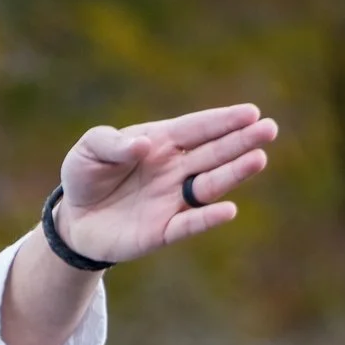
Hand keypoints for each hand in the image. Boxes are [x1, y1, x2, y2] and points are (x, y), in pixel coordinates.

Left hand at [50, 104, 278, 265]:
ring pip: (209, 185)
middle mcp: (174, 169)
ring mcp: (171, 200)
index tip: (251, 113)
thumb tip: (144, 145)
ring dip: (233, 173)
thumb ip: (111, 143)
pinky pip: (189, 224)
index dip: (223, 121)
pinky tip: (228, 210)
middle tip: (269, 129)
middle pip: (213, 153)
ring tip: (258, 159)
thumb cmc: (86, 176)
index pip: (196, 128)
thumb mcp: (88, 150)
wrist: (75, 220)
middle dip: (241, 140)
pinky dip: (207, 218)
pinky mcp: (163, 230)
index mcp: (160, 142)